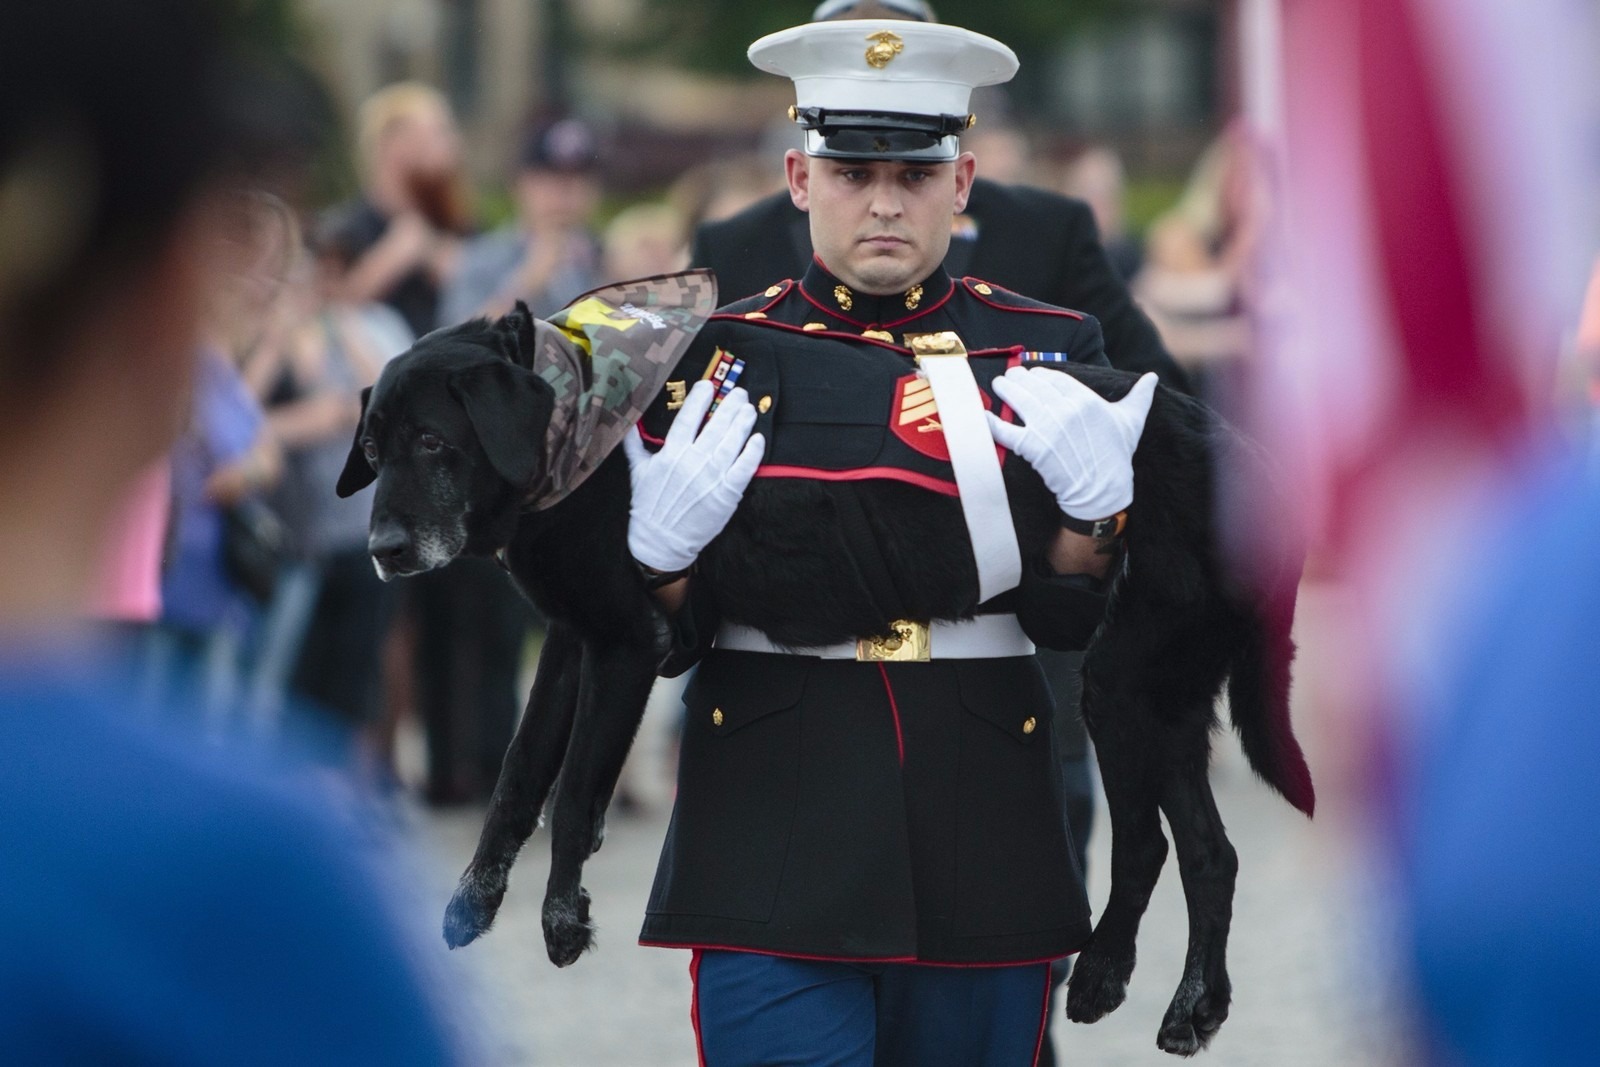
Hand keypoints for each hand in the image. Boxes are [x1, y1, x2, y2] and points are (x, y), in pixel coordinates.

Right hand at [621, 380, 763, 573]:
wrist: (661, 540)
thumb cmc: (649, 506)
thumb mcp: (637, 472)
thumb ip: (634, 445)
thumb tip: (627, 421)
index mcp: (671, 454)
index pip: (688, 419)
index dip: (699, 399)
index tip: (709, 385)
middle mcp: (693, 462)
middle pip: (716, 426)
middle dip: (729, 406)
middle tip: (739, 392)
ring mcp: (712, 477)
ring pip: (732, 442)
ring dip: (743, 422)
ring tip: (748, 409)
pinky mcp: (727, 493)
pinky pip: (744, 467)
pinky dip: (752, 451)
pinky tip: (757, 438)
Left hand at [986, 368, 1156, 520]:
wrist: (1102, 492)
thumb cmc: (1117, 456)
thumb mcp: (1131, 421)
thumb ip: (1139, 396)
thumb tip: (1153, 377)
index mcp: (1086, 400)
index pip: (1055, 378)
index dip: (1041, 374)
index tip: (1033, 373)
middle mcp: (1065, 410)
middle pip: (1034, 385)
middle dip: (1020, 379)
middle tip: (1010, 377)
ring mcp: (1047, 428)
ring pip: (1019, 400)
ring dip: (1006, 389)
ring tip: (999, 384)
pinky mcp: (1032, 448)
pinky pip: (1005, 430)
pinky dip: (991, 421)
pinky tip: (981, 414)